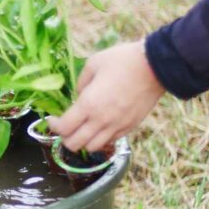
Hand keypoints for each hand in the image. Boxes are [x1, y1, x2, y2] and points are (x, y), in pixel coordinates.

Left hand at [48, 42, 164, 151]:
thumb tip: (77, 96)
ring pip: (91, 148)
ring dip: (82, 140)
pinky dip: (99, 138)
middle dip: (65, 137)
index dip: (54, 126)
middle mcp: (101, 120)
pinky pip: (109, 142)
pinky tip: (99, 126)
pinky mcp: (129, 127)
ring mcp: (117, 126)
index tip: (52, 119)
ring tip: (82, 129)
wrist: (156, 66)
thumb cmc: (122, 61)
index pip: (64, 128)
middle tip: (65, 126)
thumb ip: (80, 83)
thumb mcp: (93, 64)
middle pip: (74, 144)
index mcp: (89, 104)